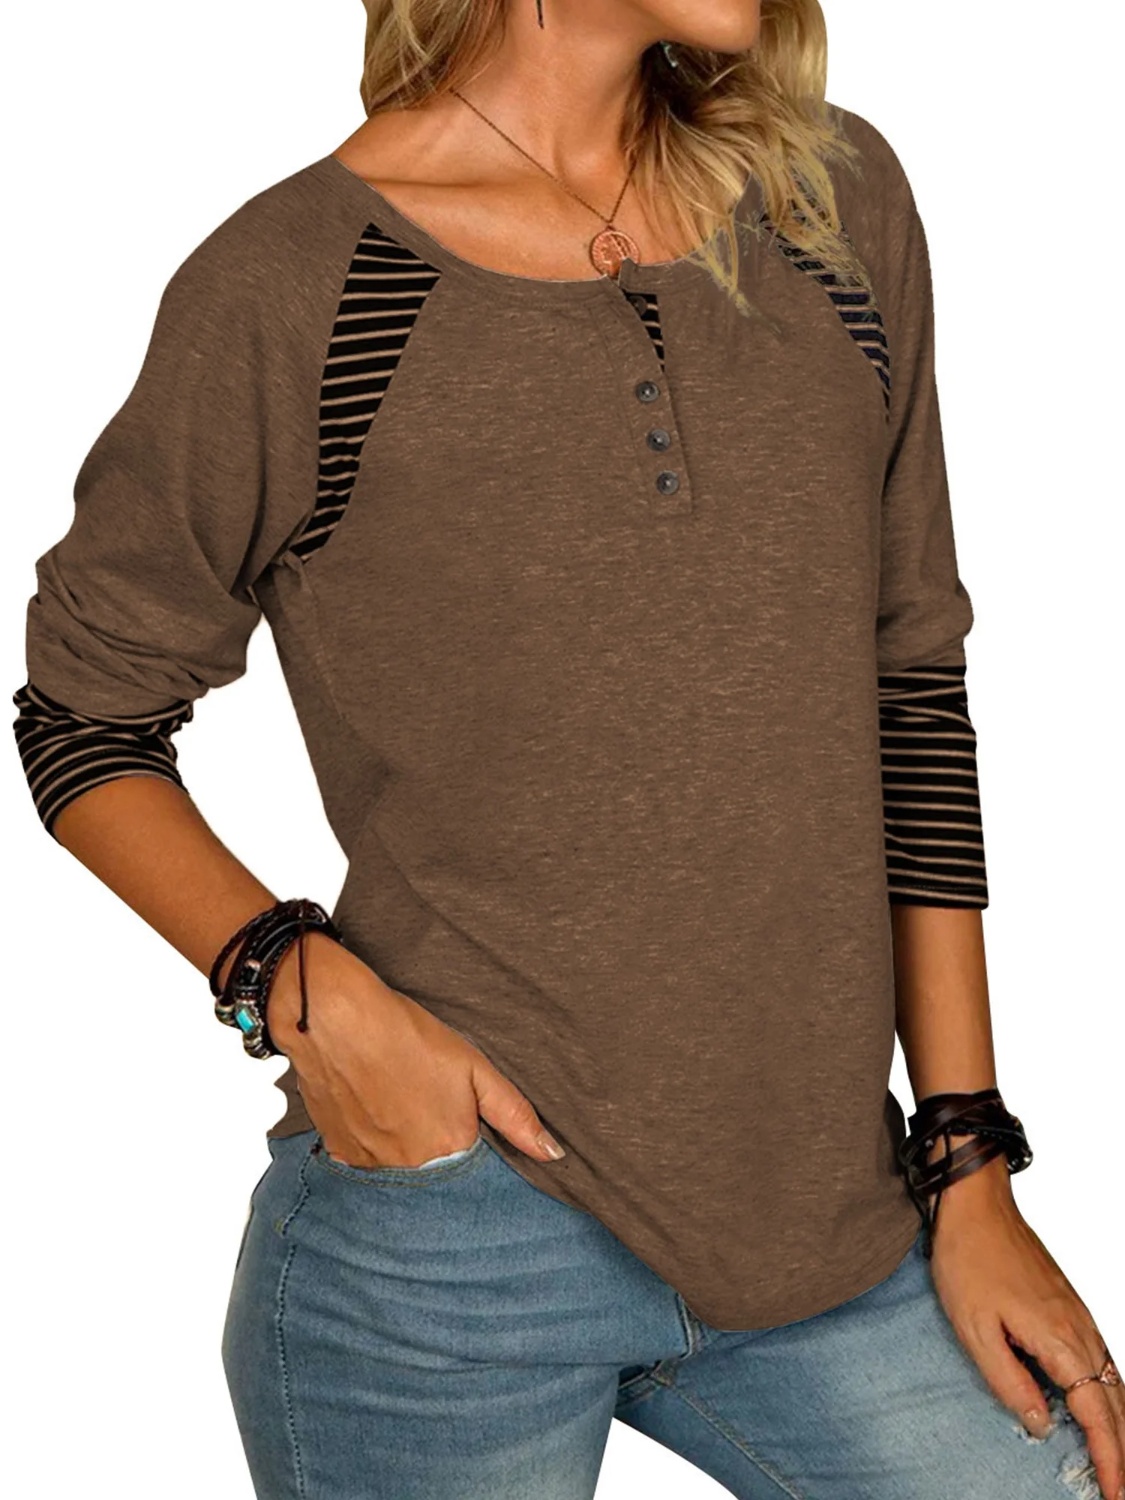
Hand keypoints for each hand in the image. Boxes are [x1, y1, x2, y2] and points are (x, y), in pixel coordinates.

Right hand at [264, 931, 566, 1168]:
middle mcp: (409, 1170)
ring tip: (402, 1109)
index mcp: (449, 1151)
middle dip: (440, 1158)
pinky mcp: (339, 1153)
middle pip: (435, 1180)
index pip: (474, 1180)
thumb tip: (553, 1154)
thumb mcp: (475, 1068)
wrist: (336, 1019)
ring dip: (407, 1154)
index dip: (473, 1156)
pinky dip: (375, 1148)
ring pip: (400, 1173)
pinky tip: (376, 1113)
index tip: (468, 1135)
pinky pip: (365, 1165)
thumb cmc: (408, 1036)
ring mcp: (370, 1165)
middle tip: (429, 1114)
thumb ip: (515, 1116)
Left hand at [927, 1154, 1123, 1499]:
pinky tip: (1099, 1408)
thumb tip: (1040, 1424)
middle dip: (1122, 1452)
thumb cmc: (968, 1258)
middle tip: (1117, 1490)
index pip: (1096, 1415)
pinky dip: (1108, 1394)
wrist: (976, 1203)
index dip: (1110, 1459)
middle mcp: (1080, 1329)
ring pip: (1112, 1382)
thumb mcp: (974, 1328)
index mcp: (1059, 1340)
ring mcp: (1078, 1314)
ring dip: (1118, 1425)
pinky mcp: (1069, 1304)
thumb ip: (1009, 1382)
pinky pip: (1101, 1360)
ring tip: (1115, 1462)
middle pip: (1115, 1404)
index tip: (1114, 1493)